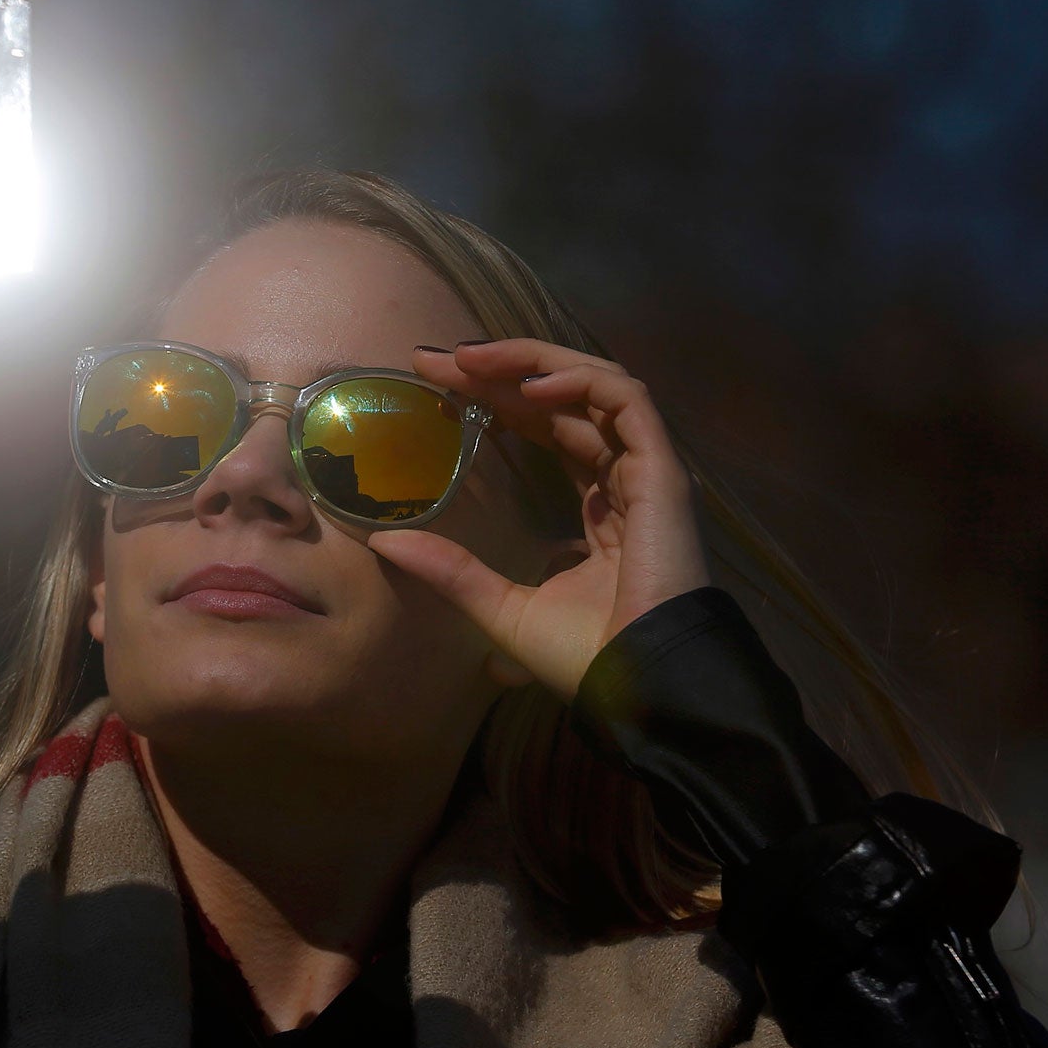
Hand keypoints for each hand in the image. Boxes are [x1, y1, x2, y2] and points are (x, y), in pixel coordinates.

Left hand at [368, 338, 709, 699]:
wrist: (643, 688)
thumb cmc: (586, 659)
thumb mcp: (500, 607)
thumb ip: (450, 570)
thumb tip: (384, 542)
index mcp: (597, 506)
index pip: (548, 429)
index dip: (497, 399)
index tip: (435, 384)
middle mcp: (623, 480)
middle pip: (563, 400)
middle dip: (501, 370)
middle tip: (435, 360)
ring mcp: (647, 473)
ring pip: (596, 386)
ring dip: (533, 362)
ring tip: (470, 359)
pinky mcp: (664, 473)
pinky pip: (628, 402)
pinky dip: (580, 381)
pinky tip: (528, 383)